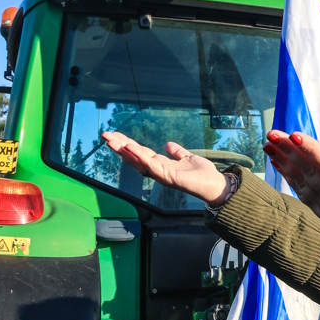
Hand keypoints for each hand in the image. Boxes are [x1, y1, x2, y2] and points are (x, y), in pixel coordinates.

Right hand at [102, 131, 232, 204]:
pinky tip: (130, 148)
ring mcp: (161, 173)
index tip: (114, 135)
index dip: (127, 144)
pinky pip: (151, 165)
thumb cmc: (202, 174)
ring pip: (138, 160)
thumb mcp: (187, 158)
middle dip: (119, 146)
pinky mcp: (168, 176)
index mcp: (161, 164)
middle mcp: (158, 169)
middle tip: (104, 135)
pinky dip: (140, 156)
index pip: (140, 152)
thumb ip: (177, 152)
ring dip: (124, 150)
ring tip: (111, 140)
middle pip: (134, 156)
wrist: (214, 185)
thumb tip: (167, 144)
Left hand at [264, 131, 319, 249]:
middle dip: (290, 151)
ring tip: (269, 142)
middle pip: (311, 171)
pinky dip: (287, 174)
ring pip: (301, 180)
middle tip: (273, 133)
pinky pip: (300, 190)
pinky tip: (276, 159)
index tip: (295, 136)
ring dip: (283, 160)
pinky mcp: (319, 211)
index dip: (313, 151)